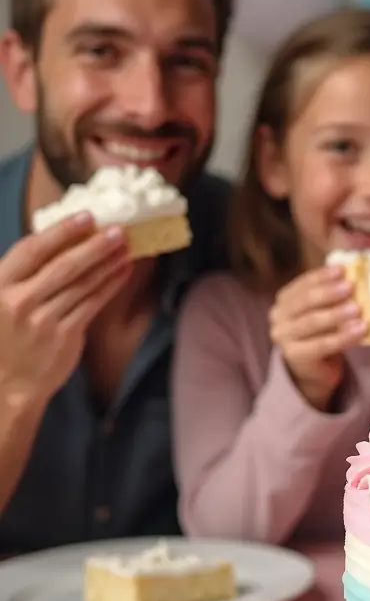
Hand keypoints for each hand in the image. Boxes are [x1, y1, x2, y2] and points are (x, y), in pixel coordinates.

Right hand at [0, 214, 130, 412]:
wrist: (6, 384)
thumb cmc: (5, 336)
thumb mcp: (0, 301)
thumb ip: (21, 275)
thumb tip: (57, 240)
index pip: (31, 251)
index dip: (60, 232)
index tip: (85, 216)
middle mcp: (18, 302)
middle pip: (63, 266)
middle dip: (94, 245)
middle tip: (119, 229)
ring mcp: (42, 320)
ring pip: (82, 284)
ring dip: (108, 263)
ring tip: (127, 247)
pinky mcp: (64, 336)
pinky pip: (92, 304)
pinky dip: (110, 286)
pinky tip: (123, 273)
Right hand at [269, 266, 365, 410]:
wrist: (314, 370)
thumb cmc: (322, 334)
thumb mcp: (324, 311)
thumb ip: (333, 296)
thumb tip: (355, 277)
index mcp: (284, 300)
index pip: (303, 284)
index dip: (322, 276)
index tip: (342, 270)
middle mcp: (278, 317)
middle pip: (305, 301)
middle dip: (329, 293)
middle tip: (351, 286)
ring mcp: (283, 338)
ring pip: (312, 322)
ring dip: (337, 314)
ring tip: (358, 309)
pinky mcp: (294, 356)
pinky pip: (321, 345)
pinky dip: (343, 337)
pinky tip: (361, 330)